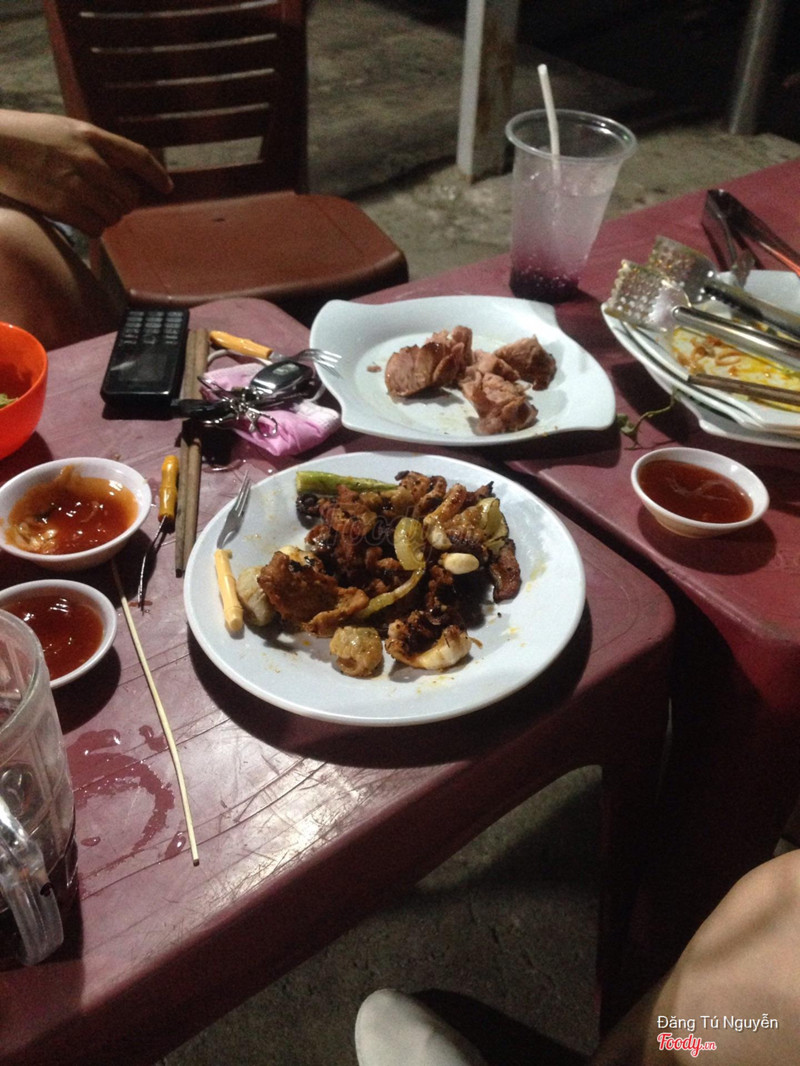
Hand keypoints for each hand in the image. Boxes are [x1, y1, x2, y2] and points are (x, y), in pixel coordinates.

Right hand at [0, 110, 173, 236]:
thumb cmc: (26, 137)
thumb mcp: (64, 130)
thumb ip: (93, 147)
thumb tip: (121, 172)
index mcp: (90, 135)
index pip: (138, 156)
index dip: (157, 175)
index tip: (167, 188)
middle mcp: (88, 159)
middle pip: (130, 194)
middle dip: (125, 203)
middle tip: (110, 203)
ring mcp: (76, 183)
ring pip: (114, 214)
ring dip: (107, 217)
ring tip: (89, 208)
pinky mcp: (62, 206)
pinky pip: (96, 228)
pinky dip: (92, 228)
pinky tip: (79, 219)